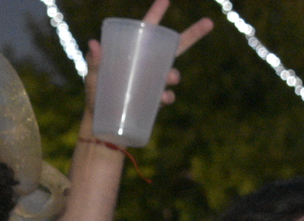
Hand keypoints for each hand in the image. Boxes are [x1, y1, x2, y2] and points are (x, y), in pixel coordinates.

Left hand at [82, 0, 213, 119]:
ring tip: (170, 78)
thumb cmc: (96, 96)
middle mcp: (148, 65)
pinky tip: (165, 98)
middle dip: (194, 34)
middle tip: (209, 22)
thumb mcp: (93, 78)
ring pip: (172, 73)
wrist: (102, 125)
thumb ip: (95, 62)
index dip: (157, 12)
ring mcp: (153, 83)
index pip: (148, 29)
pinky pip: (167, 97)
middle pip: (174, 48)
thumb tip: (93, 44)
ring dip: (174, 74)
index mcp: (133, 52)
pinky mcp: (155, 102)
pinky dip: (168, 96)